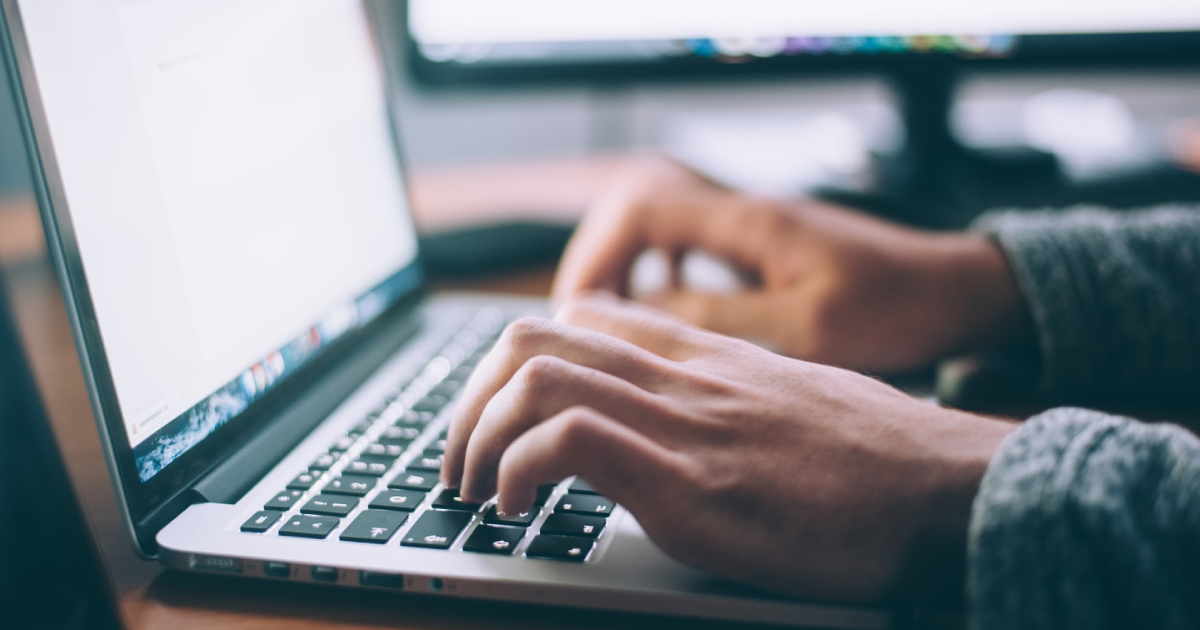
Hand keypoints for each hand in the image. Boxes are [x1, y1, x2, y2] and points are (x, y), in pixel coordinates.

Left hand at [443, 295, 1015, 601]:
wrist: (953, 489)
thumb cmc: (882, 459)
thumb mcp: (793, 402)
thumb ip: (727, 397)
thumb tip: (681, 423)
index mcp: (706, 356)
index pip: (581, 316)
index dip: (516, 362)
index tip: (500, 417)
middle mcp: (684, 375)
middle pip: (533, 336)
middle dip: (470, 400)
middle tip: (461, 460)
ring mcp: (685, 424)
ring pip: (535, 376)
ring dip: (476, 435)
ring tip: (475, 490)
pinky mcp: (691, 485)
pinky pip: (569, 440)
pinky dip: (518, 470)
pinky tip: (519, 510)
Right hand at [553, 157, 1029, 372]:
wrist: (958, 291)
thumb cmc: (896, 308)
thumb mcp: (805, 328)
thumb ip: (719, 319)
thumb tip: (638, 317)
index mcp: (748, 222)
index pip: (639, 210)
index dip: (596, 257)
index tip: (577, 311)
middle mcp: (743, 214)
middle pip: (637, 214)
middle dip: (599, 265)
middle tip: (580, 325)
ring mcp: (754, 230)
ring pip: (661, 233)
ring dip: (628, 272)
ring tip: (609, 327)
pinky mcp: (766, 251)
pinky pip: (691, 252)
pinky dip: (663, 280)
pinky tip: (665, 320)